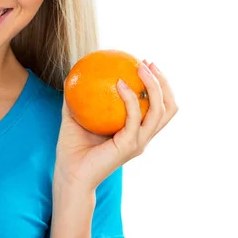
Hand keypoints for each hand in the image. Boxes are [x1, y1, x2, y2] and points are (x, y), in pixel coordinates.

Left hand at [54, 60, 177, 189]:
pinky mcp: (129, 146)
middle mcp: (142, 137)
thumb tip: (74, 73)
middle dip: (164, 82)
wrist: (69, 174)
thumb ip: (77, 98)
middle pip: (168, 108)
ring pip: (159, 112)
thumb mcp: (75, 116)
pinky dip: (130, 99)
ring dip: (153, 86)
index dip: (159, 85)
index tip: (144, 64)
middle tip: (147, 63)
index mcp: (136, 131)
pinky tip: (120, 83)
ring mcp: (138, 142)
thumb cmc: (72, 148)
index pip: (159, 107)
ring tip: (140, 67)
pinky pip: (134, 118)